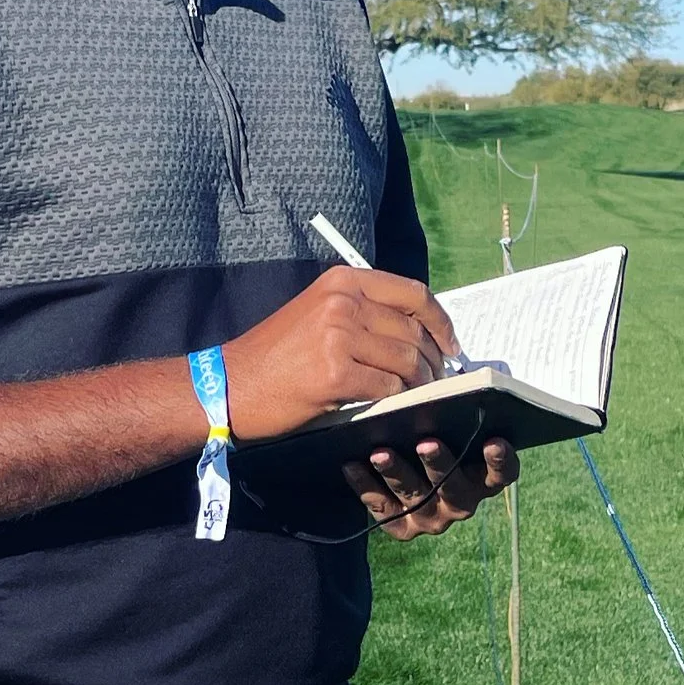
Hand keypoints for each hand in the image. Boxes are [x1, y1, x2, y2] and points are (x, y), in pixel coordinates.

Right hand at [221, 266, 460, 441]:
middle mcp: (343, 302)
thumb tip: (420, 333)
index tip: (451, 345)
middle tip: (437, 379)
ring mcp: (339, 335)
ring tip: (418, 393)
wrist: (232, 385)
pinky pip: (388, 386)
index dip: (440, 321)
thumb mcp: (319, 313)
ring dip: (420, 382)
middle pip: (413, 330)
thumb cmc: (278, 355)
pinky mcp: (335, 372)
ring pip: (407, 360)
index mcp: (343, 281)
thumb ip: (364, 312)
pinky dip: (397, 398)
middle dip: (434, 359)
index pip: (413, 293)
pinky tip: (392, 404)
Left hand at [343, 434, 518, 540]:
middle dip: (440, 464)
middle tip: (426, 442)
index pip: (502, 474)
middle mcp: (461, 502)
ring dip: (397, 472)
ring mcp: (430, 517)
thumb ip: (450, 417)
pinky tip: (351, 463)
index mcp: (482, 478)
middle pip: (455, 487)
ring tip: (380, 452)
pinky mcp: (400, 526)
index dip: (501, 461)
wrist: (400, 469)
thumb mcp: (446, 427)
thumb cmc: (432, 435)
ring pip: (415, 496)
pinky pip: (382, 508)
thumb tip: (438, 390)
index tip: (494, 440)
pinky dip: (366, 485)